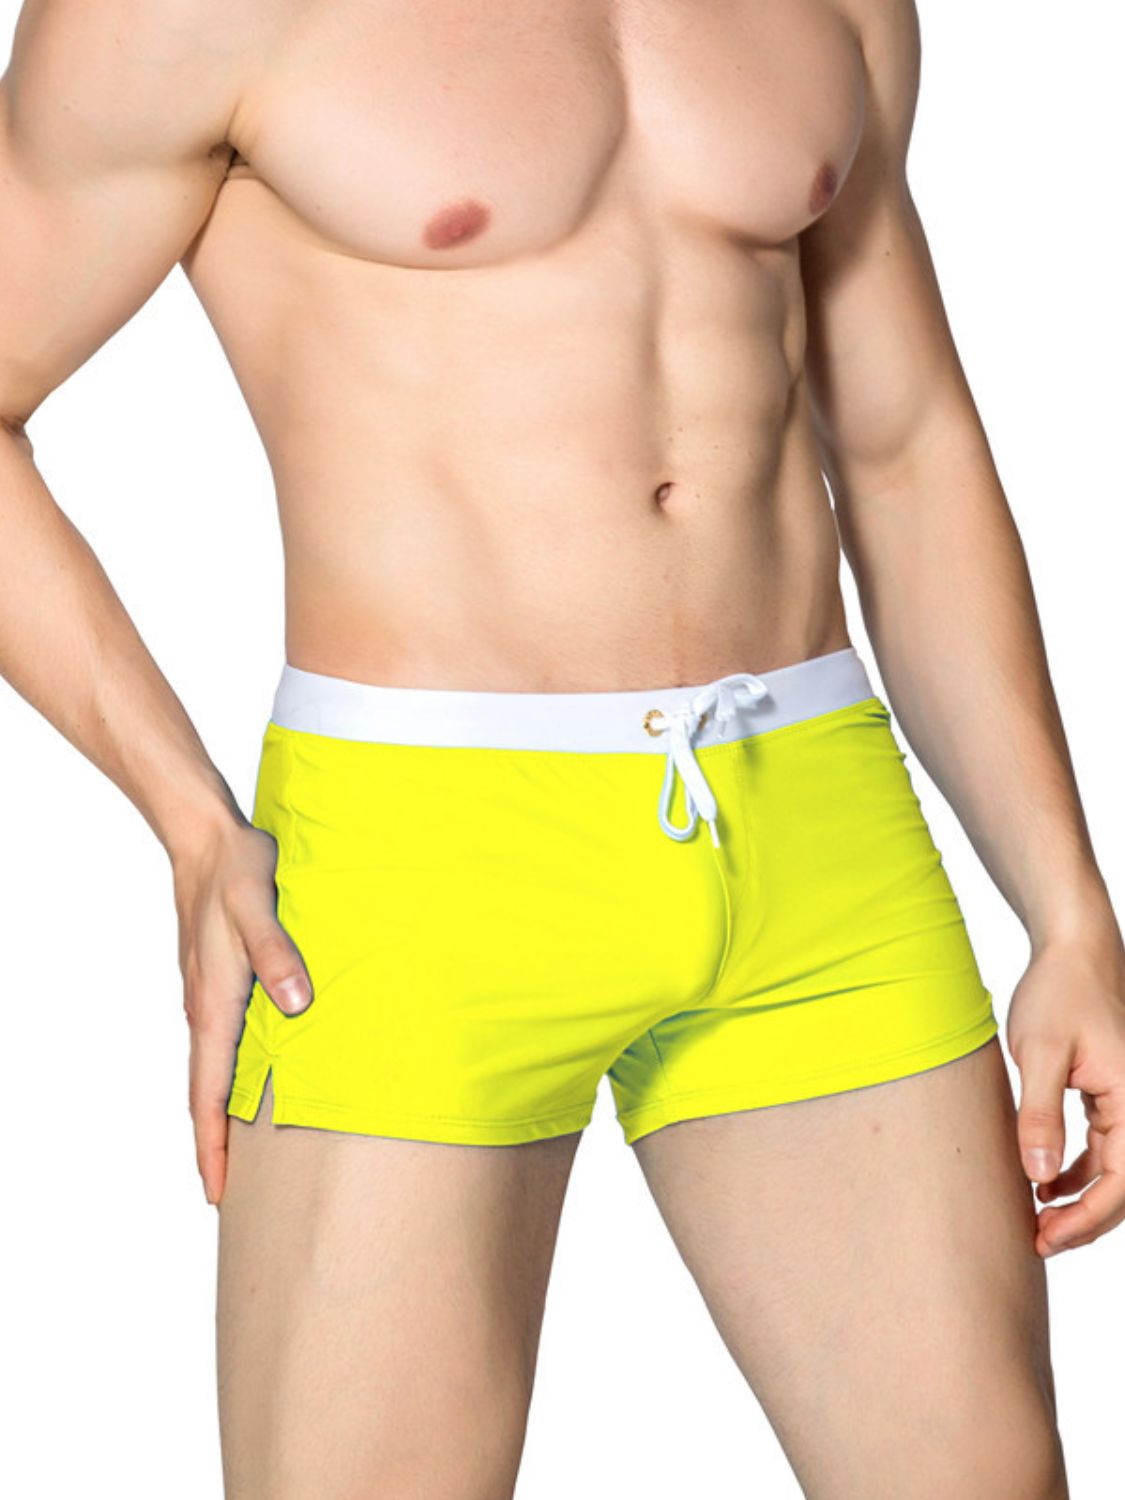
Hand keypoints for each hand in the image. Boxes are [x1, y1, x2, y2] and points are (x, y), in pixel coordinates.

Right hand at [172, 817, 313, 1205]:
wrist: (207, 837)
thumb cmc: (237, 870)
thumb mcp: (258, 907)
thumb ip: (277, 954)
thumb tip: (295, 1005)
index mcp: (212, 1003)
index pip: (206, 1093)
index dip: (212, 1145)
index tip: (217, 1193)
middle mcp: (204, 1007)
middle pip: (205, 1093)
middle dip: (214, 1145)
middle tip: (230, 1195)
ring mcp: (208, 995)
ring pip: (213, 1069)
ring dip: (222, 1112)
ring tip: (242, 1152)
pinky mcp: (218, 981)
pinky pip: (221, 1043)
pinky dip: (229, 1075)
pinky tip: (250, 1080)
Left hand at [1007, 926, 1124, 1256]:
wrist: (1075, 950)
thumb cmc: (1059, 993)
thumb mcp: (1039, 1053)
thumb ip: (1040, 1114)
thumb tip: (1041, 1176)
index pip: (1122, 1184)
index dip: (1085, 1221)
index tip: (1045, 1239)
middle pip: (1123, 1187)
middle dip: (1084, 1222)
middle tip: (1037, 1241)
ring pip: (1115, 1172)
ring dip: (1081, 1201)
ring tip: (1038, 1220)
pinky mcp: (1112, 1096)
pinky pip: (1105, 1150)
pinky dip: (1079, 1173)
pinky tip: (1045, 1183)